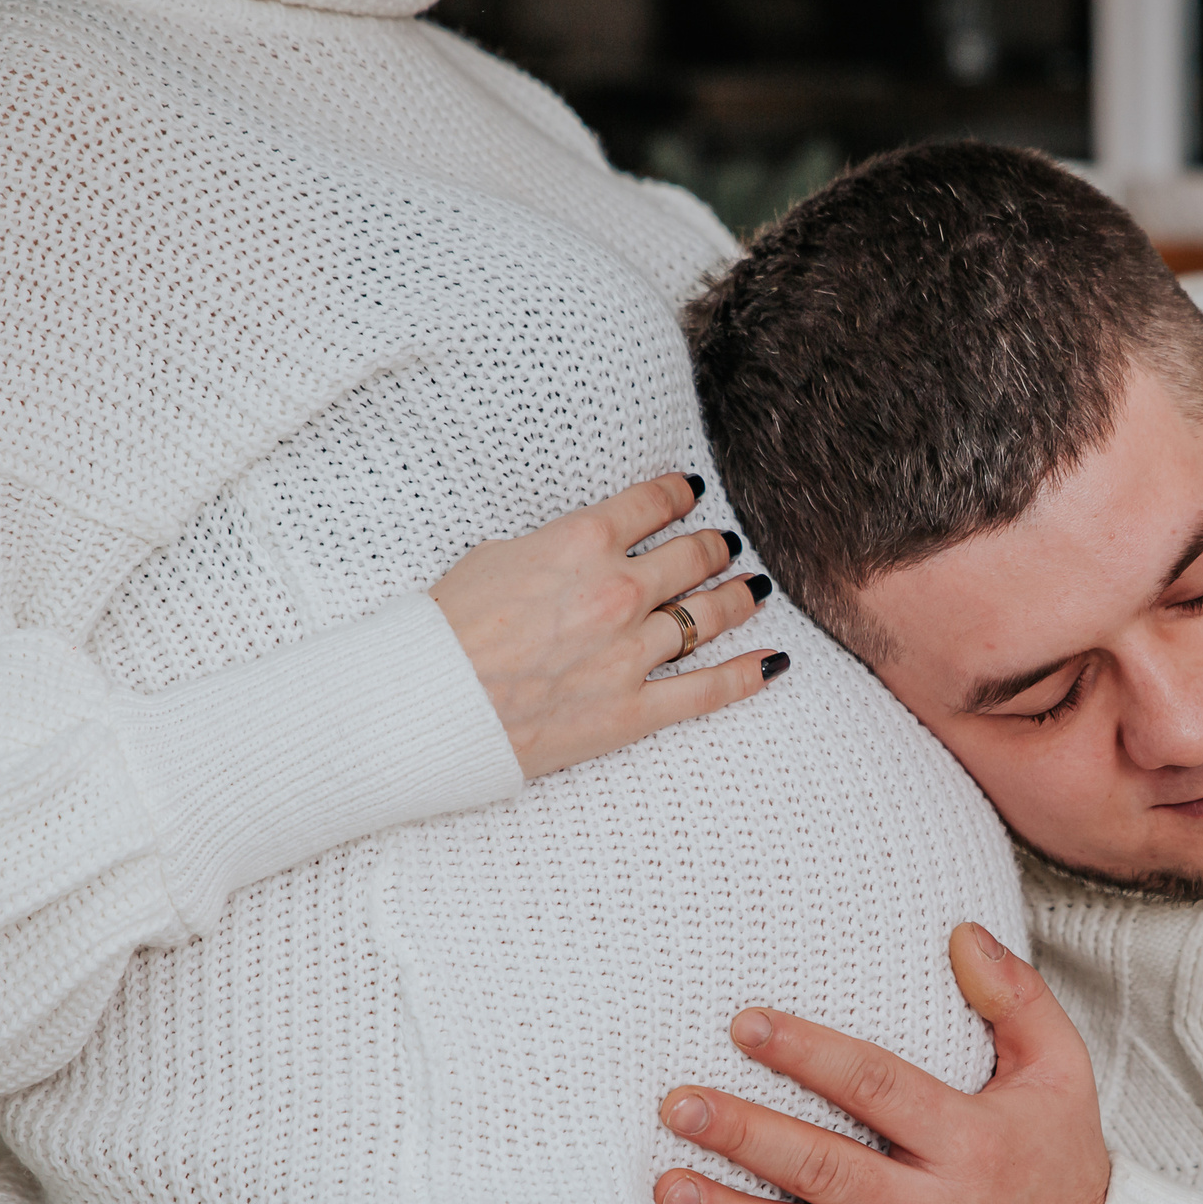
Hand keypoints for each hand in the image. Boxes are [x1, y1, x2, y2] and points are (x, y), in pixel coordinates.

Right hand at [430, 472, 782, 781]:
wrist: (429, 705)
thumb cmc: (445, 629)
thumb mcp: (495, 556)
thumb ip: (554, 547)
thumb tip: (581, 547)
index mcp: (581, 543)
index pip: (652, 505)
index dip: (679, 494)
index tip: (692, 492)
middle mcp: (618, 593)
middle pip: (691, 559)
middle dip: (715, 548)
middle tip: (725, 546)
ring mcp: (630, 654)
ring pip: (708, 617)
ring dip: (737, 599)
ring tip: (753, 590)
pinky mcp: (632, 711)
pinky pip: (707, 691)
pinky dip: (747, 676)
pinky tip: (773, 661)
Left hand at [650, 923, 1109, 1203]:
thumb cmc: (1063, 1163)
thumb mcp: (1062, 1071)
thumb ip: (1015, 997)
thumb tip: (961, 933)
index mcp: (971, 1143)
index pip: (875, 1088)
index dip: (806, 1054)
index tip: (744, 1024)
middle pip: (823, 1169)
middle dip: (744, 1135)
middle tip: (680, 1106)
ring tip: (666, 1186)